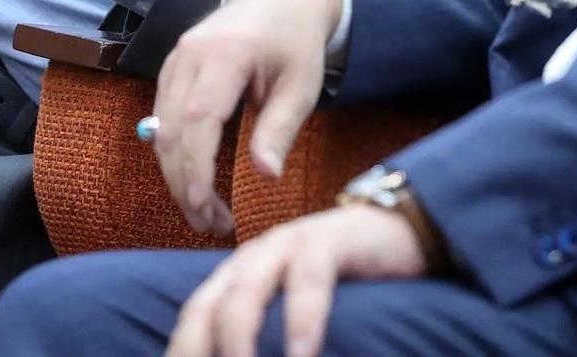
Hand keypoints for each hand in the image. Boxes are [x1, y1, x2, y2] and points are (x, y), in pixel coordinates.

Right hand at [153, 0, 342, 234]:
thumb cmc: (295, 43)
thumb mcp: (301, 86)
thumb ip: (280, 129)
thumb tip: (267, 177)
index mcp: (225, 54)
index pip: (199, 117)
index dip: (195, 166)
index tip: (203, 205)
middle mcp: (189, 55)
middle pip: (171, 131)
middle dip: (184, 184)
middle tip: (210, 226)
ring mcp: (174, 61)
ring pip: (161, 130)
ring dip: (177, 176)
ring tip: (206, 215)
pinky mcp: (171, 70)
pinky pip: (162, 120)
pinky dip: (174, 156)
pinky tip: (196, 183)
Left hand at [167, 205, 426, 356]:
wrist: (397, 231)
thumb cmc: (340, 287)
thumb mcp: (292, 314)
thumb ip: (266, 340)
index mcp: (235, 278)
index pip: (193, 320)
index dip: (180, 352)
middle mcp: (250, 260)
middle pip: (205, 309)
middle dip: (193, 351)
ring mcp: (285, 246)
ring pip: (244, 294)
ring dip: (236, 343)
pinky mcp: (326, 239)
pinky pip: (309, 281)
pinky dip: (302, 321)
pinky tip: (303, 354)